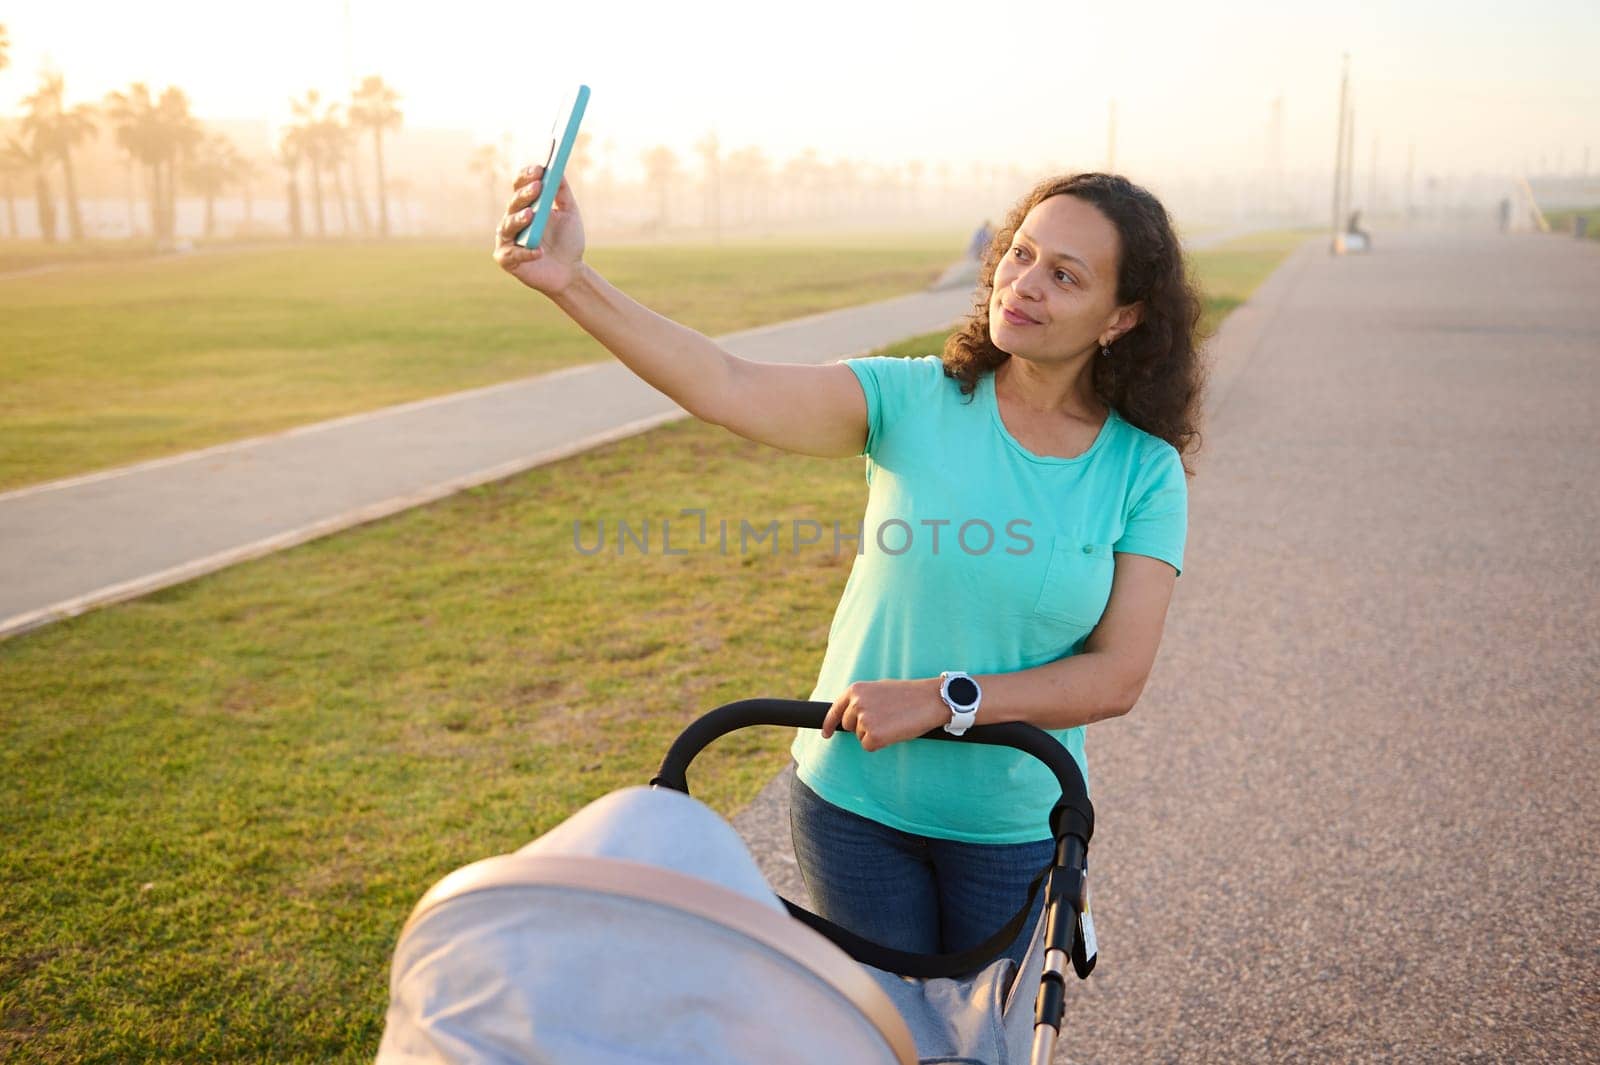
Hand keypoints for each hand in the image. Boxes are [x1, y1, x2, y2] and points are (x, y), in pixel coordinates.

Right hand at [493, 163, 586, 295]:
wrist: (570, 272)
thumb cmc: (568, 241)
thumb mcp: (569, 214)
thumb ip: (563, 193)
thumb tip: (558, 170)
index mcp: (525, 205)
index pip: (520, 186)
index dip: (527, 176)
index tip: (539, 170)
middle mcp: (512, 219)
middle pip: (514, 203)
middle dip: (525, 194)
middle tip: (537, 187)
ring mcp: (507, 239)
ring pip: (508, 226)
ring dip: (519, 219)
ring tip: (531, 215)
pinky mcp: (507, 259)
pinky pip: (513, 254)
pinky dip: (526, 252)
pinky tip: (540, 251)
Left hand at [821, 678, 947, 752]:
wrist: (930, 700)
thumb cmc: (908, 695)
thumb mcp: (879, 690)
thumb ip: (862, 700)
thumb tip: (851, 715)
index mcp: (855, 690)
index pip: (834, 709)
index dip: (829, 723)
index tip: (826, 734)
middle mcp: (855, 703)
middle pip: (848, 726)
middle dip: (862, 727)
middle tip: (885, 719)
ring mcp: (863, 719)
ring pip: (860, 736)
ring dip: (873, 734)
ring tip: (892, 722)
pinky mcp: (872, 735)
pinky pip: (869, 746)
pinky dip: (880, 744)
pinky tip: (894, 732)